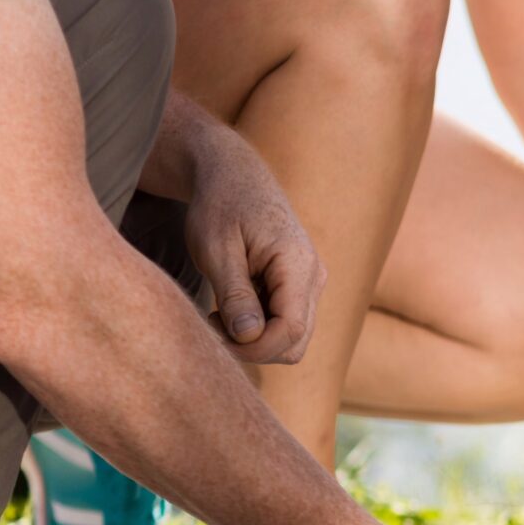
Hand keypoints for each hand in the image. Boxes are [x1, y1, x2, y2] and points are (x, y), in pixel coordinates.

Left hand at [183, 120, 323, 363]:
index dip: (253, 348)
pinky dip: (259, 328)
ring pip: (293, 338)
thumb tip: (249, 337)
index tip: (213, 336)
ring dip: (256, 340)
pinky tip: (231, 308)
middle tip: (210, 327)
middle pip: (295, 342)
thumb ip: (235, 295)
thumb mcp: (217, 250)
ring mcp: (311, 283)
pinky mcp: (301, 287)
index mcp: (297, 264)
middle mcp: (314, 277)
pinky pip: (287, 324)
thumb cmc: (219, 207)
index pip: (289, 329)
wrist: (233, 176)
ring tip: (218, 316)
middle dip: (253, 348)